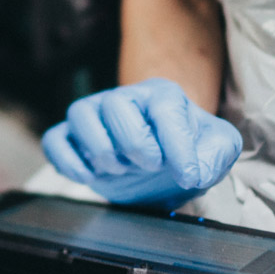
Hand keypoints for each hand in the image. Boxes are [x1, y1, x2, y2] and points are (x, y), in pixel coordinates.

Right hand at [41, 78, 241, 206]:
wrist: (165, 165)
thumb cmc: (189, 149)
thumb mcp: (219, 148)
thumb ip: (217, 153)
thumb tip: (192, 170)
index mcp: (162, 96)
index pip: (164, 108)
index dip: (177, 146)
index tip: (187, 176)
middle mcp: (124, 99)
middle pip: (115, 104)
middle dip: (134, 143)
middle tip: (150, 166)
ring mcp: (95, 117)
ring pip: (80, 114)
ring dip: (100, 149)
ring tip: (119, 168)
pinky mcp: (75, 139)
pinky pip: (55, 139)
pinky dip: (66, 160)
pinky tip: (88, 177)